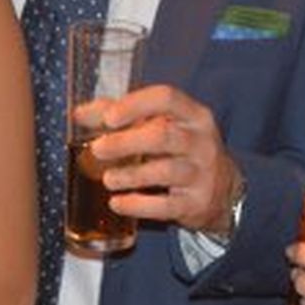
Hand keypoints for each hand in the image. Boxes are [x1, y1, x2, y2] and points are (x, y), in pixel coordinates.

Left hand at [75, 84, 238, 233]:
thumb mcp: (164, 125)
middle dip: (126, 142)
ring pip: (165, 171)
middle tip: (98, 149)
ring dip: (130, 175)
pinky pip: (165, 206)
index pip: (166, 98)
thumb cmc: (183, 149)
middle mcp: (201, 141)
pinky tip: (118, 203)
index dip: (135, 105)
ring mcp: (202, 174)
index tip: (109, 118)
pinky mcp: (196, 204)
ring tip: (108, 179)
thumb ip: (123, 116)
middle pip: (163, 135)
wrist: (224, 190)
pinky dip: (138, 205)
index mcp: (194, 114)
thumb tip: (80, 114)